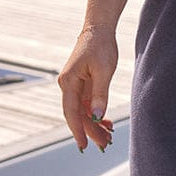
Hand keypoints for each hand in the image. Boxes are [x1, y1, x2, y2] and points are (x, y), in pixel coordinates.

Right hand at [58, 24, 117, 151]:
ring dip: (94, 124)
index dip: (78, 130)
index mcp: (69, 82)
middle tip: (104, 144)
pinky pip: (86, 104)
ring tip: (107, 137)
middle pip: (77, 114)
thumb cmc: (101, 46)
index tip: (83, 145)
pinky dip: (95, 114)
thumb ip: (100, 94)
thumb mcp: (104, 70)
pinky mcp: (82, 84)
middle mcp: (68, 85)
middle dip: (90, 131)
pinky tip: (106, 122)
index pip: (71, 112)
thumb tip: (96, 115)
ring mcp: (74, 85)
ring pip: (82, 111)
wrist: (98, 29)